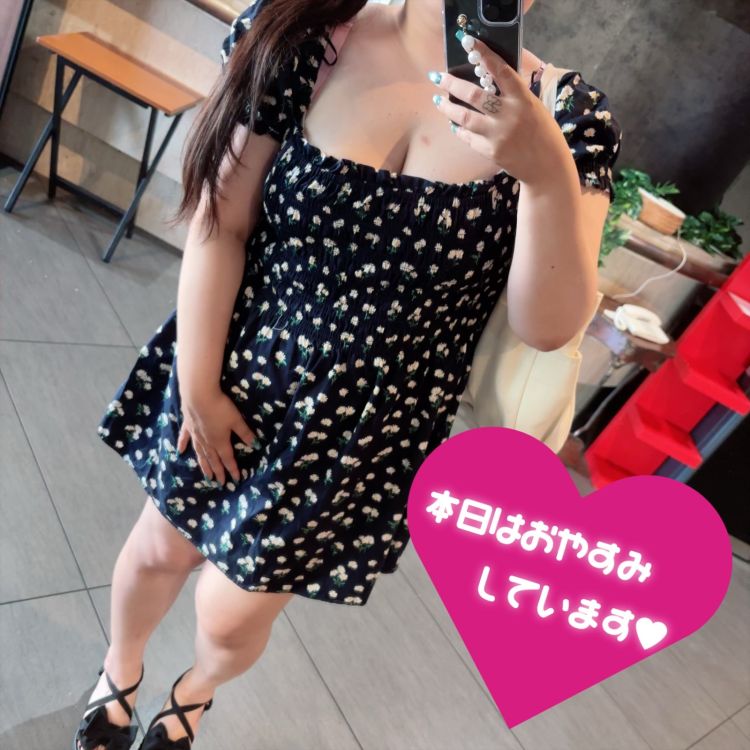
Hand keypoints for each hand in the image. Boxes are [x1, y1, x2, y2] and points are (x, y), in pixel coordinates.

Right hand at [177, 389, 256, 484]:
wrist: (198, 395)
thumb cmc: (220, 407)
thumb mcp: (236, 420)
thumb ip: (245, 433)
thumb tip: (256, 445)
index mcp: (220, 442)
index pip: (228, 459)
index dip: (233, 469)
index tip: (236, 480)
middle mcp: (207, 442)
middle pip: (214, 460)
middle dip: (219, 472)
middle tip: (221, 484)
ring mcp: (196, 435)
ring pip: (200, 454)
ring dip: (204, 466)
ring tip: (207, 476)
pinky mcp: (187, 426)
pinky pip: (185, 439)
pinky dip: (182, 446)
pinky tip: (180, 452)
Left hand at [428, 35, 569, 186]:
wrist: (546, 166)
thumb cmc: (542, 133)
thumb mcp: (533, 107)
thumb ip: (513, 95)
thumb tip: (488, 79)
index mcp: (523, 99)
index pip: (501, 71)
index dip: (484, 55)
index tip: (469, 43)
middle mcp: (509, 115)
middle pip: (474, 95)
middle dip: (452, 84)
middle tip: (437, 77)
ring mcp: (498, 134)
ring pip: (465, 117)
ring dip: (448, 108)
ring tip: (438, 101)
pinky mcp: (491, 151)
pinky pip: (468, 137)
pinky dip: (459, 129)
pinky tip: (453, 123)